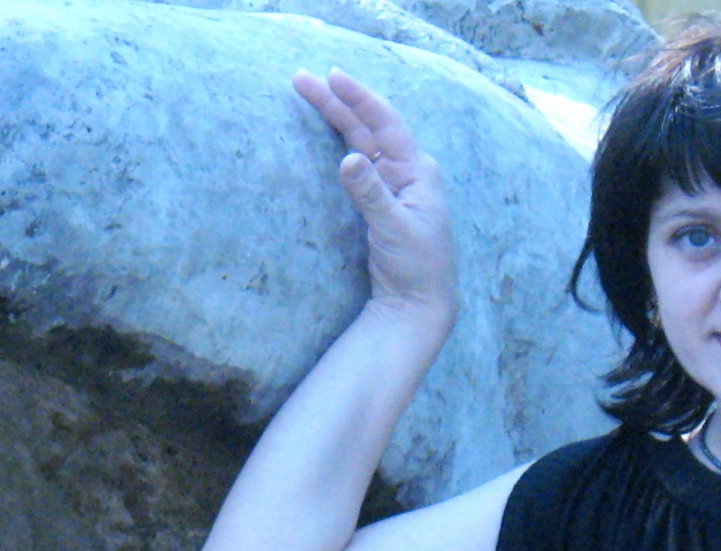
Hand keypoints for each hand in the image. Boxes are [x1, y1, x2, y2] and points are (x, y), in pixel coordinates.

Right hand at [292, 69, 457, 325]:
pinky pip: (358, 163)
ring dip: (337, 118)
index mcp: (417, 171)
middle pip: (367, 127)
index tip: (333, 78)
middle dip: (337, 102)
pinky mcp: (376, 202)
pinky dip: (340, 143)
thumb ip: (372, 195)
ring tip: (311, 92)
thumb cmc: (416, 267)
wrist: (418, 304)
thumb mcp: (395, 230)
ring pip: (360, 142)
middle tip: (303, 79)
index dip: (359, 99)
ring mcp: (390, 185)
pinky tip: (328, 130)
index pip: (385, 124)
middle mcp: (405, 171)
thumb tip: (349, 159)